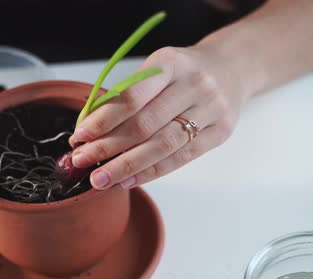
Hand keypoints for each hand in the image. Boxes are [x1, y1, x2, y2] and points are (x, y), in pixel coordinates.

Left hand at [69, 45, 249, 189]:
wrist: (232, 68)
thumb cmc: (184, 72)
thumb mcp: (156, 70)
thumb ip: (126, 95)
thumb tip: (89, 129)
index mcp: (171, 63)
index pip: (132, 97)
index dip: (103, 120)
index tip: (80, 136)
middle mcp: (194, 85)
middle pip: (145, 125)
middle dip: (108, 146)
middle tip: (82, 161)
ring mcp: (211, 109)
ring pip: (163, 146)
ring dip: (126, 166)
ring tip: (101, 178)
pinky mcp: (221, 132)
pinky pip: (181, 159)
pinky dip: (150, 172)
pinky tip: (127, 180)